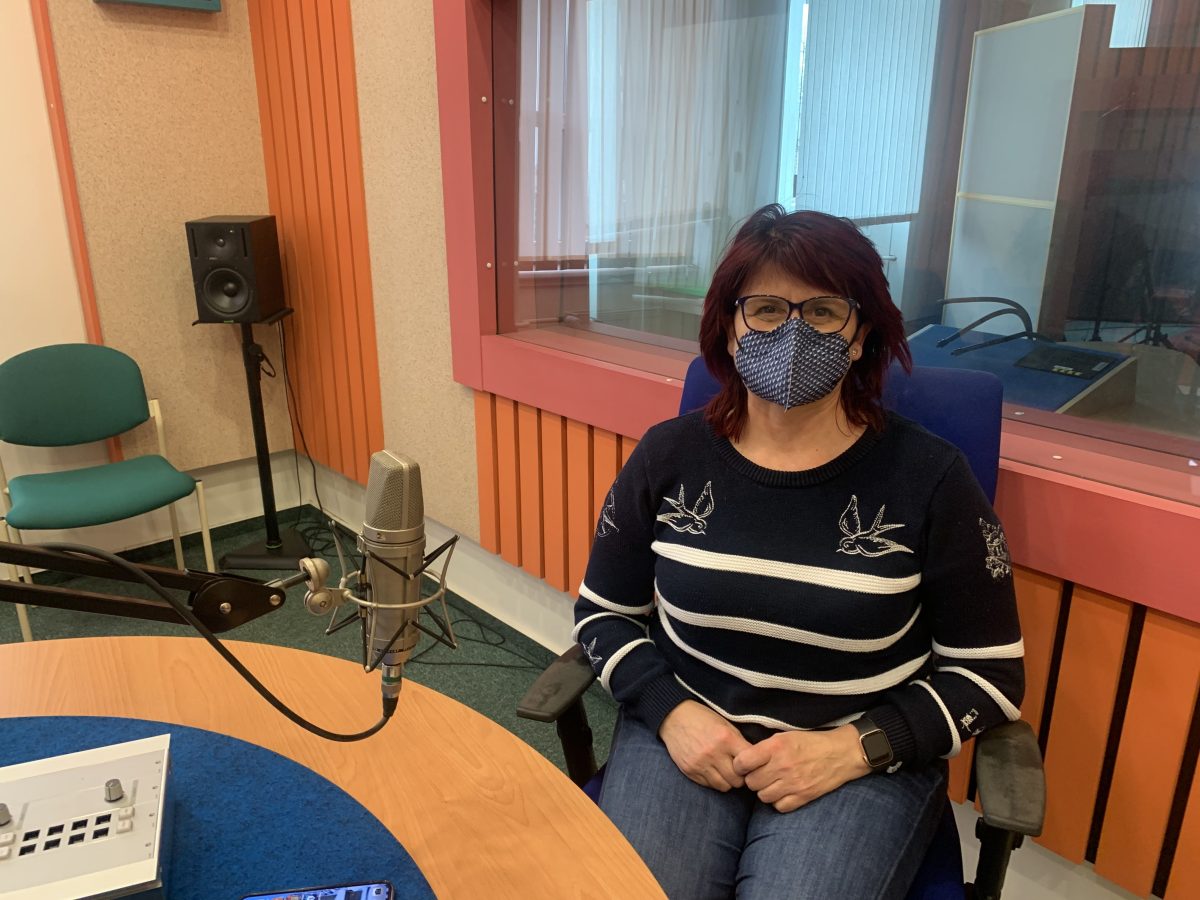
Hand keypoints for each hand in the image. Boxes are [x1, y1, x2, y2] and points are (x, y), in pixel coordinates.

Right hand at [658, 700, 752, 791]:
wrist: (674, 717)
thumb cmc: (703, 719)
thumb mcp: (725, 724)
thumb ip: (739, 742)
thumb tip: (754, 760)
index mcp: (726, 738)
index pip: (749, 763)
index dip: (753, 765)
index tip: (751, 764)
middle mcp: (714, 753)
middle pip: (737, 780)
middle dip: (741, 777)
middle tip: (738, 770)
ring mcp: (700, 764)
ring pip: (724, 786)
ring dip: (727, 781)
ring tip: (725, 771)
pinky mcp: (690, 771)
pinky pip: (709, 785)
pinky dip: (714, 780)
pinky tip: (712, 770)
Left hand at [732, 725, 871, 812]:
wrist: (841, 753)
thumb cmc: (810, 743)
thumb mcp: (785, 736)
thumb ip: (764, 748)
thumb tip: (744, 760)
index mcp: (775, 747)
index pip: (742, 763)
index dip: (740, 765)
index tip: (744, 765)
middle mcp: (782, 766)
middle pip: (751, 783)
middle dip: (754, 779)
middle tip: (762, 774)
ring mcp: (793, 784)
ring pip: (763, 797)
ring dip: (766, 791)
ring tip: (774, 782)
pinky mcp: (803, 797)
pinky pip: (779, 807)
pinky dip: (779, 801)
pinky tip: (784, 792)